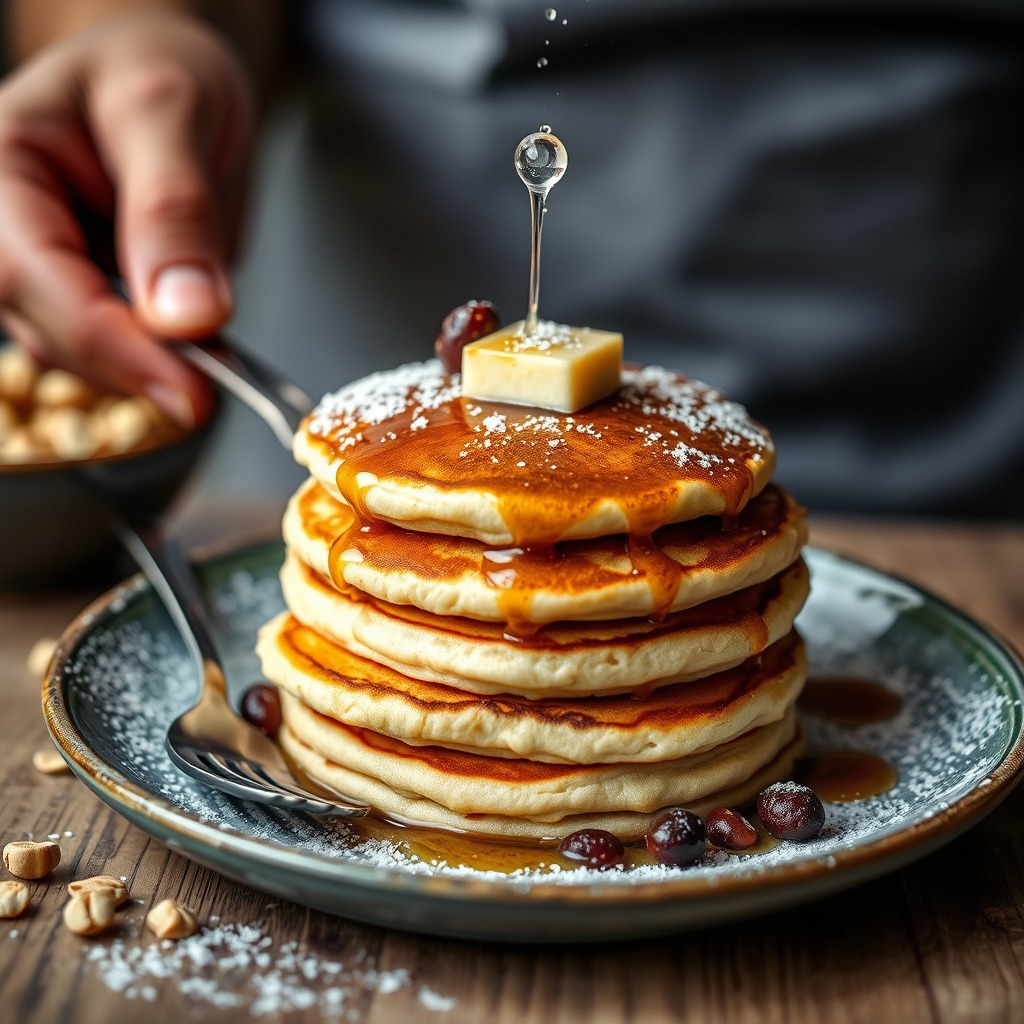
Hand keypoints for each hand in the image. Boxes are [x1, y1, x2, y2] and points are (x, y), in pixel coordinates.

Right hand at [0, 12, 255, 425]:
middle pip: (44, 327)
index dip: (112, 344)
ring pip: (73, 352)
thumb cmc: (159, 70)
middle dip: (130, 366)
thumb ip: (173, 207)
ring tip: (213, 357)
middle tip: (210, 390)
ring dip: (144, 369)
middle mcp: (2, 221)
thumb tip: (186, 314)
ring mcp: (34, 264)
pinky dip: (154, 362)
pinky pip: (105, 349)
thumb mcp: (171, 110)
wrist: (168, 76)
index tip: (188, 391)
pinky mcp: (74, 294)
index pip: (33, 274)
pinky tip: (193, 351)